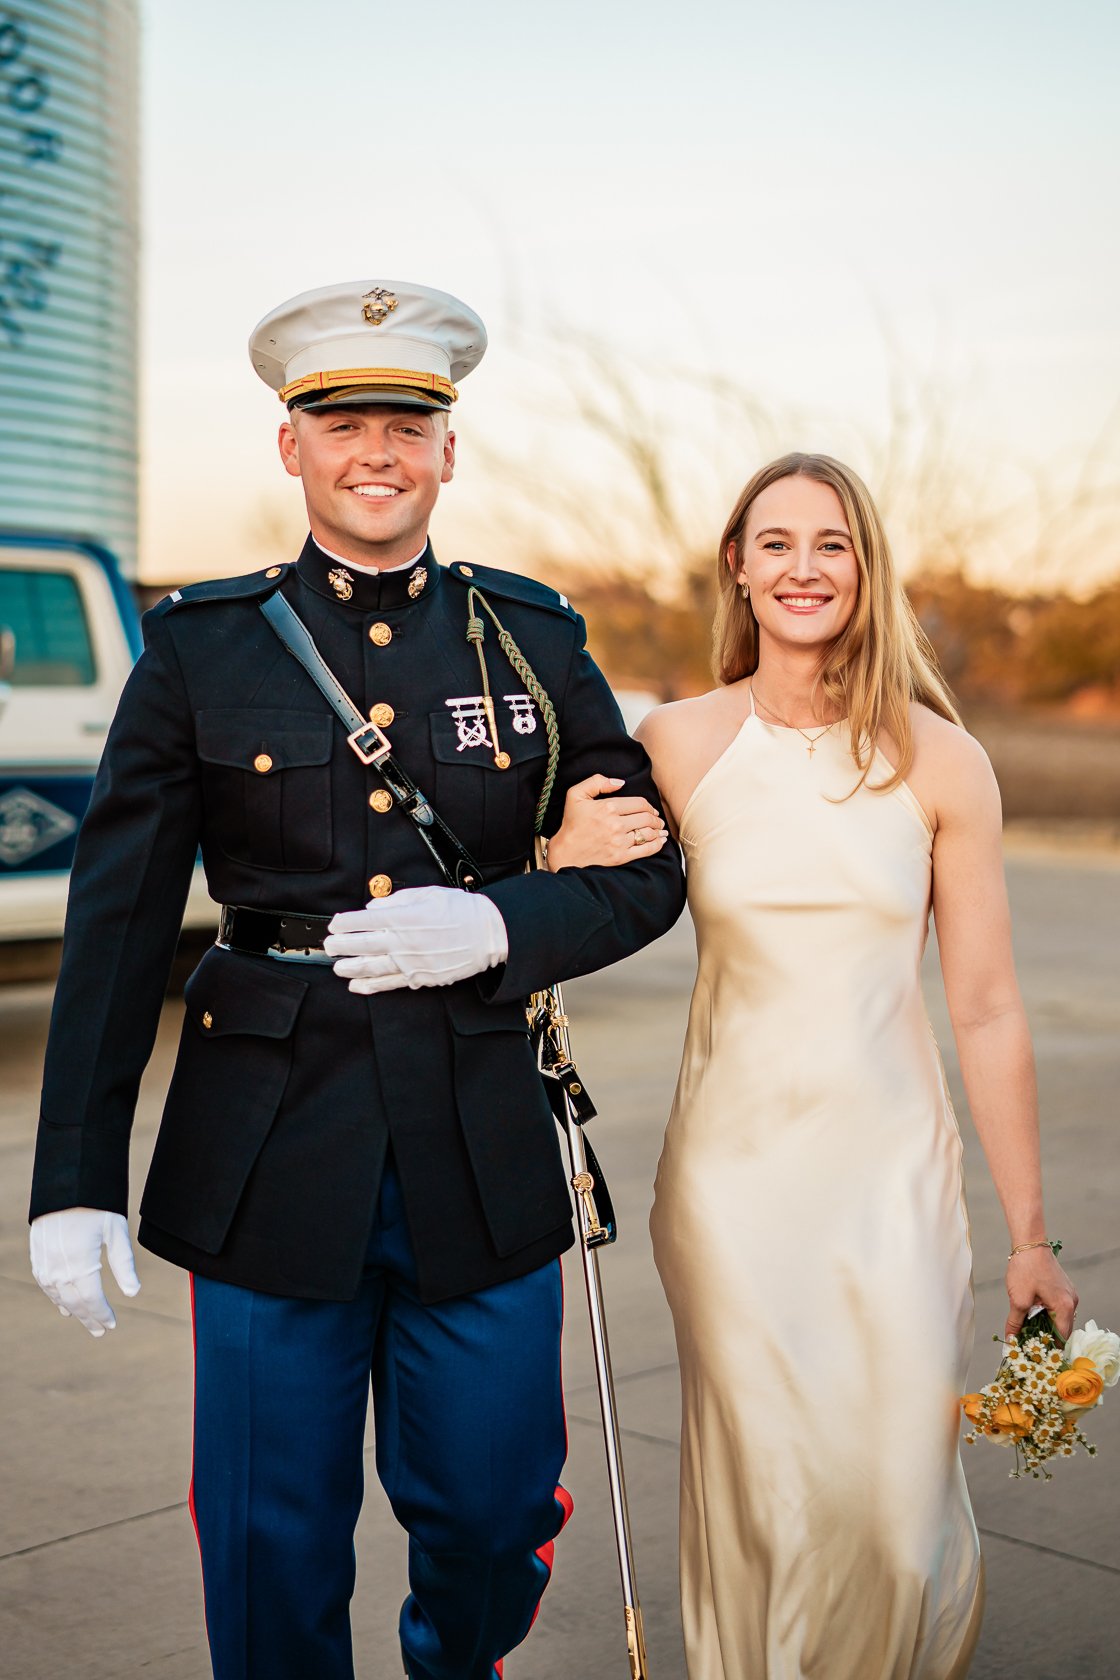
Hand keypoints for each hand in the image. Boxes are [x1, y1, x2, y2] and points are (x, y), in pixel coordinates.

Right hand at [30, 1207, 140, 1337]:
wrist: (65, 1185)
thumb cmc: (96, 1205)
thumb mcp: (116, 1231)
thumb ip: (124, 1264)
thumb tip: (133, 1293)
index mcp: (81, 1264)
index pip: (92, 1300)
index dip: (102, 1314)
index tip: (111, 1325)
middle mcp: (59, 1268)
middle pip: (75, 1303)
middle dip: (88, 1318)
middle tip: (100, 1331)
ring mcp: (45, 1263)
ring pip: (58, 1296)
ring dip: (72, 1310)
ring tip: (85, 1319)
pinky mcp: (37, 1256)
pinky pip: (45, 1284)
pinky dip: (56, 1296)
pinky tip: (64, 1303)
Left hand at [325, 885, 508, 993]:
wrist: (489, 933)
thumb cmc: (461, 910)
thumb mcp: (428, 894)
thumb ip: (396, 901)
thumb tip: (372, 907)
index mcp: (403, 918)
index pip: (364, 920)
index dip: (345, 923)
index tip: (334, 924)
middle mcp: (403, 941)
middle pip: (362, 945)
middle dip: (341, 946)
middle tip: (328, 947)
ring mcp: (411, 962)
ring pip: (372, 967)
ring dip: (350, 967)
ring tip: (337, 967)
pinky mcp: (420, 977)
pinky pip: (390, 983)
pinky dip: (371, 986)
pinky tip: (357, 985)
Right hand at [546, 775, 667, 870]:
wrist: (566, 852)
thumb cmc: (572, 823)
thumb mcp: (576, 795)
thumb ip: (597, 781)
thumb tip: (620, 782)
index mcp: (608, 807)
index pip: (639, 803)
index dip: (648, 805)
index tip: (650, 809)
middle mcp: (616, 824)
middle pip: (647, 817)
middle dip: (655, 817)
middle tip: (657, 819)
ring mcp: (620, 842)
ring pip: (649, 833)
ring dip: (658, 830)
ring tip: (660, 829)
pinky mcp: (621, 857)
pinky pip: (646, 850)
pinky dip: (657, 844)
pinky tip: (661, 841)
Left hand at [1005, 1246, 1078, 1340]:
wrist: (1029, 1243)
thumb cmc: (1026, 1268)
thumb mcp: (1018, 1299)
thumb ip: (1015, 1322)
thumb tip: (1011, 1338)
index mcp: (1065, 1307)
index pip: (1061, 1338)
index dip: (1048, 1348)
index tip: (1034, 1354)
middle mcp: (1072, 1302)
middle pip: (1061, 1329)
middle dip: (1045, 1338)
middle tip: (1029, 1346)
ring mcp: (1069, 1294)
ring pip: (1059, 1318)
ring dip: (1045, 1326)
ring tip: (1028, 1333)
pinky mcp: (1063, 1289)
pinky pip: (1057, 1308)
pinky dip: (1047, 1315)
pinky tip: (1032, 1316)